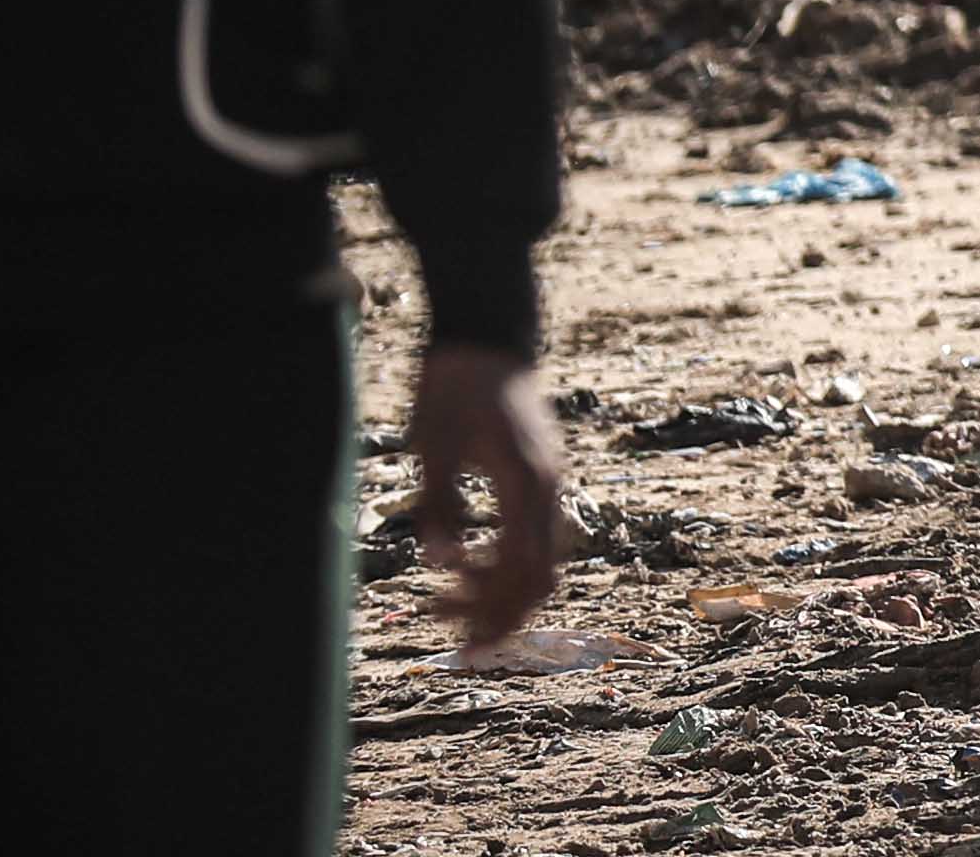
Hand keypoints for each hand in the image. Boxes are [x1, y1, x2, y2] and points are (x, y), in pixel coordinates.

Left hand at [408, 343, 569, 655]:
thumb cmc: (452, 389)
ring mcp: (547, 484)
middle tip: (450, 638)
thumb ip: (438, 507)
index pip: (520, 567)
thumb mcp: (431, 448)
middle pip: (540, 575)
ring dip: (501, 594)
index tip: (450, 633)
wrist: (485, 341)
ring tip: (449, 609)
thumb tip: (440, 565)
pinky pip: (533, 539)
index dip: (490, 608)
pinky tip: (465, 571)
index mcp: (526, 481)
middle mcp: (547, 488)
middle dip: (499, 614)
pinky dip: (506, 568)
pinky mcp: (538, 479)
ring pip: (541, 561)